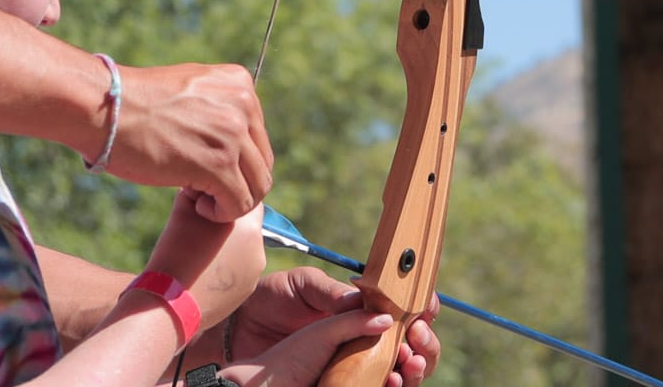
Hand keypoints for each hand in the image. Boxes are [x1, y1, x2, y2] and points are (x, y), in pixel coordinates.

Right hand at [103, 63, 273, 220]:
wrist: (104, 107)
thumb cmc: (136, 103)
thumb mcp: (190, 88)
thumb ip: (218, 106)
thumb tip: (235, 141)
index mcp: (240, 84)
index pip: (259, 138)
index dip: (237, 161)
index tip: (207, 167)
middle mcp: (244, 105)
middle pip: (262, 163)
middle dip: (238, 182)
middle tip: (205, 188)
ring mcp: (233, 134)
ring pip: (257, 186)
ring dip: (231, 200)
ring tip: (201, 198)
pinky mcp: (218, 164)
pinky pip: (239, 204)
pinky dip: (222, 213)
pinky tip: (198, 205)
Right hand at [141, 192, 268, 324]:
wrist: (170, 301)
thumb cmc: (175, 251)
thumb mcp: (183, 208)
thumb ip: (199, 192)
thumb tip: (202, 186)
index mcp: (249, 226)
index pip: (247, 200)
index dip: (227, 199)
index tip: (210, 202)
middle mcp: (259, 250)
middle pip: (246, 227)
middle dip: (227, 224)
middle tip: (201, 228)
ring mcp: (254, 275)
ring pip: (244, 250)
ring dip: (227, 246)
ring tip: (199, 252)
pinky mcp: (244, 293)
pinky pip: (238, 272)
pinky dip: (225, 268)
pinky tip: (203, 270)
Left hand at [228, 267, 439, 385]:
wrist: (236, 335)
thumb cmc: (269, 302)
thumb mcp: (301, 286)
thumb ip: (332, 294)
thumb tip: (369, 304)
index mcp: (359, 308)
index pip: (404, 310)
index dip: (422, 310)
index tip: (425, 310)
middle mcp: (364, 338)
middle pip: (413, 345)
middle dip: (425, 342)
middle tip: (417, 336)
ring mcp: (356, 365)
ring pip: (403, 371)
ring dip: (415, 366)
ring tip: (408, 360)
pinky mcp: (343, 384)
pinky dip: (392, 386)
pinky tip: (391, 378)